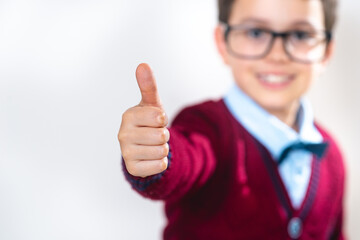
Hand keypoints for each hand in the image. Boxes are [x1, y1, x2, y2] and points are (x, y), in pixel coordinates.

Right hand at [118, 63, 169, 177]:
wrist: (143, 146)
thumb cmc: (148, 122)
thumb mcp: (151, 104)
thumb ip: (148, 86)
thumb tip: (143, 64)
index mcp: (128, 116)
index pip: (159, 117)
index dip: (163, 119)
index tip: (156, 120)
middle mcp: (122, 134)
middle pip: (162, 135)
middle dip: (164, 135)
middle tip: (154, 134)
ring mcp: (126, 153)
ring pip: (162, 151)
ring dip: (163, 148)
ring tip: (153, 145)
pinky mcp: (132, 169)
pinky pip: (160, 166)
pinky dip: (161, 162)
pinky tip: (151, 157)